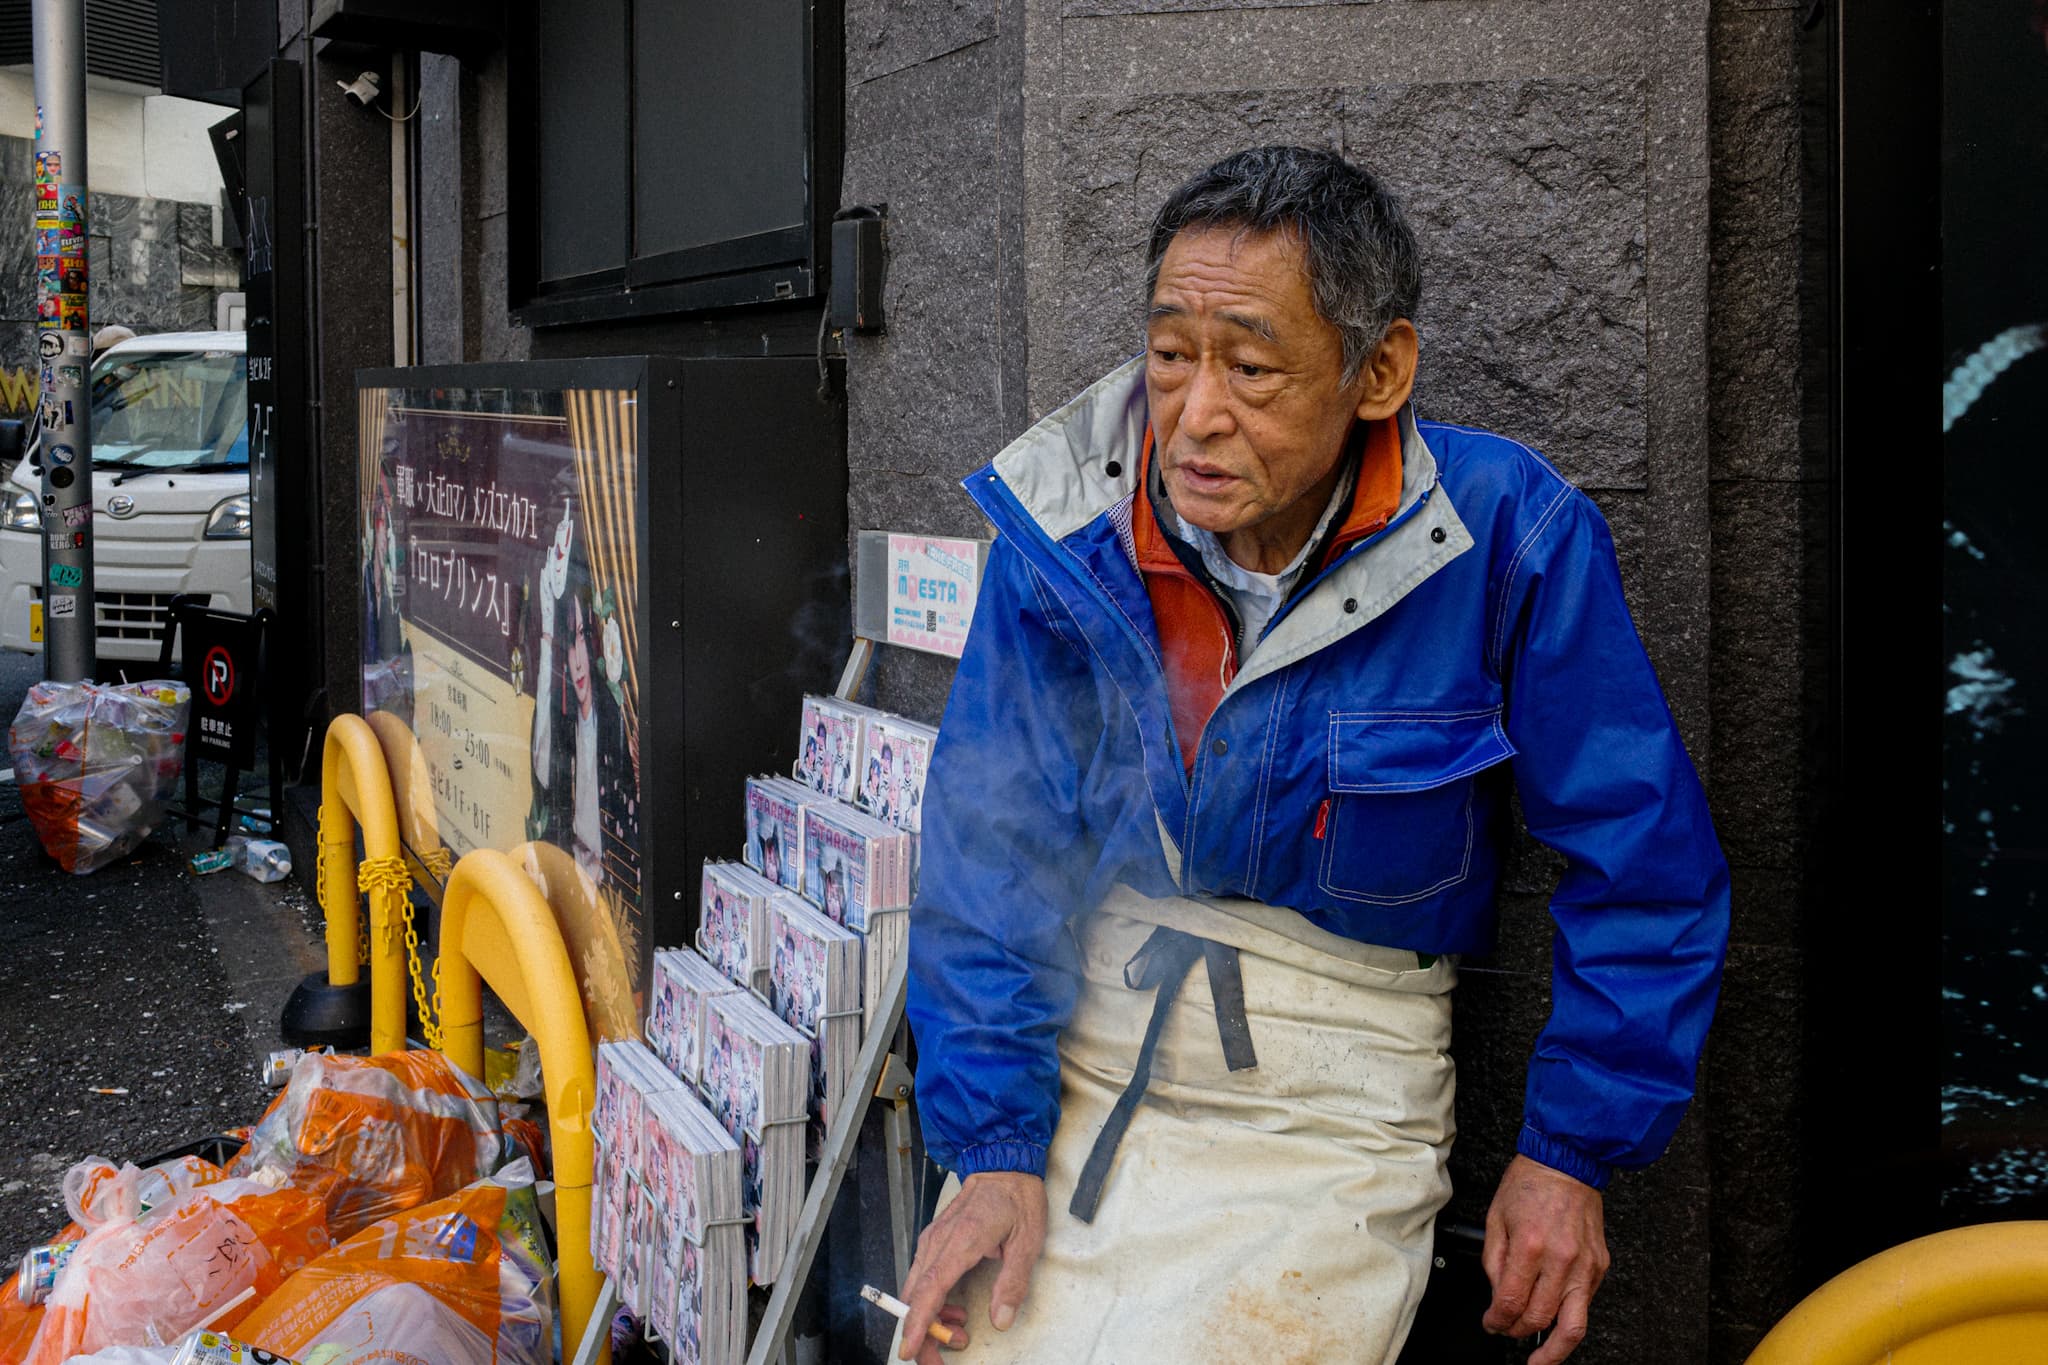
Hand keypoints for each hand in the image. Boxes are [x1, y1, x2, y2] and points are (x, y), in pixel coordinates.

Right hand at [898, 1171, 1047, 1361]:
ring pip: (916, 1290)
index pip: (930, 1288)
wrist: (1004, 1164)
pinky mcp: (933, 1241)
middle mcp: (939, 1241)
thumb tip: (1001, 1319)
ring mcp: (933, 1240)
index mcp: (962, 1241)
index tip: (911, 1348)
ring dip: (930, 1318)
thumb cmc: (1017, 1197)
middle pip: (916, 1296)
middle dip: (922, 1332)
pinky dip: (932, 1301)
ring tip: (960, 1332)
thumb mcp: (1027, 1241)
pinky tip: (954, 1310)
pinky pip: (923, 1278)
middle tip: (938, 1359)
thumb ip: (1012, 1282)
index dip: (919, 1322)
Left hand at [1480, 1155, 1608, 1364]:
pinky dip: (1568, 1320)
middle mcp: (1562, 1259)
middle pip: (1539, 1319)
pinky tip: (1555, 1321)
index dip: (1497, 1321)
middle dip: (1517, 1333)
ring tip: (1540, 1361)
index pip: (1512, 1303)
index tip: (1491, 1324)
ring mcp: (1585, 1266)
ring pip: (1573, 1326)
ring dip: (1553, 1351)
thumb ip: (1494, 1263)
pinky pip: (1585, 1305)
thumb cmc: (1529, 1184)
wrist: (1566, 1162)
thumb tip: (1497, 1298)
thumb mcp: (1496, 1219)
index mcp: (1530, 1245)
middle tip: (1506, 1331)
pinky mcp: (1600, 1266)